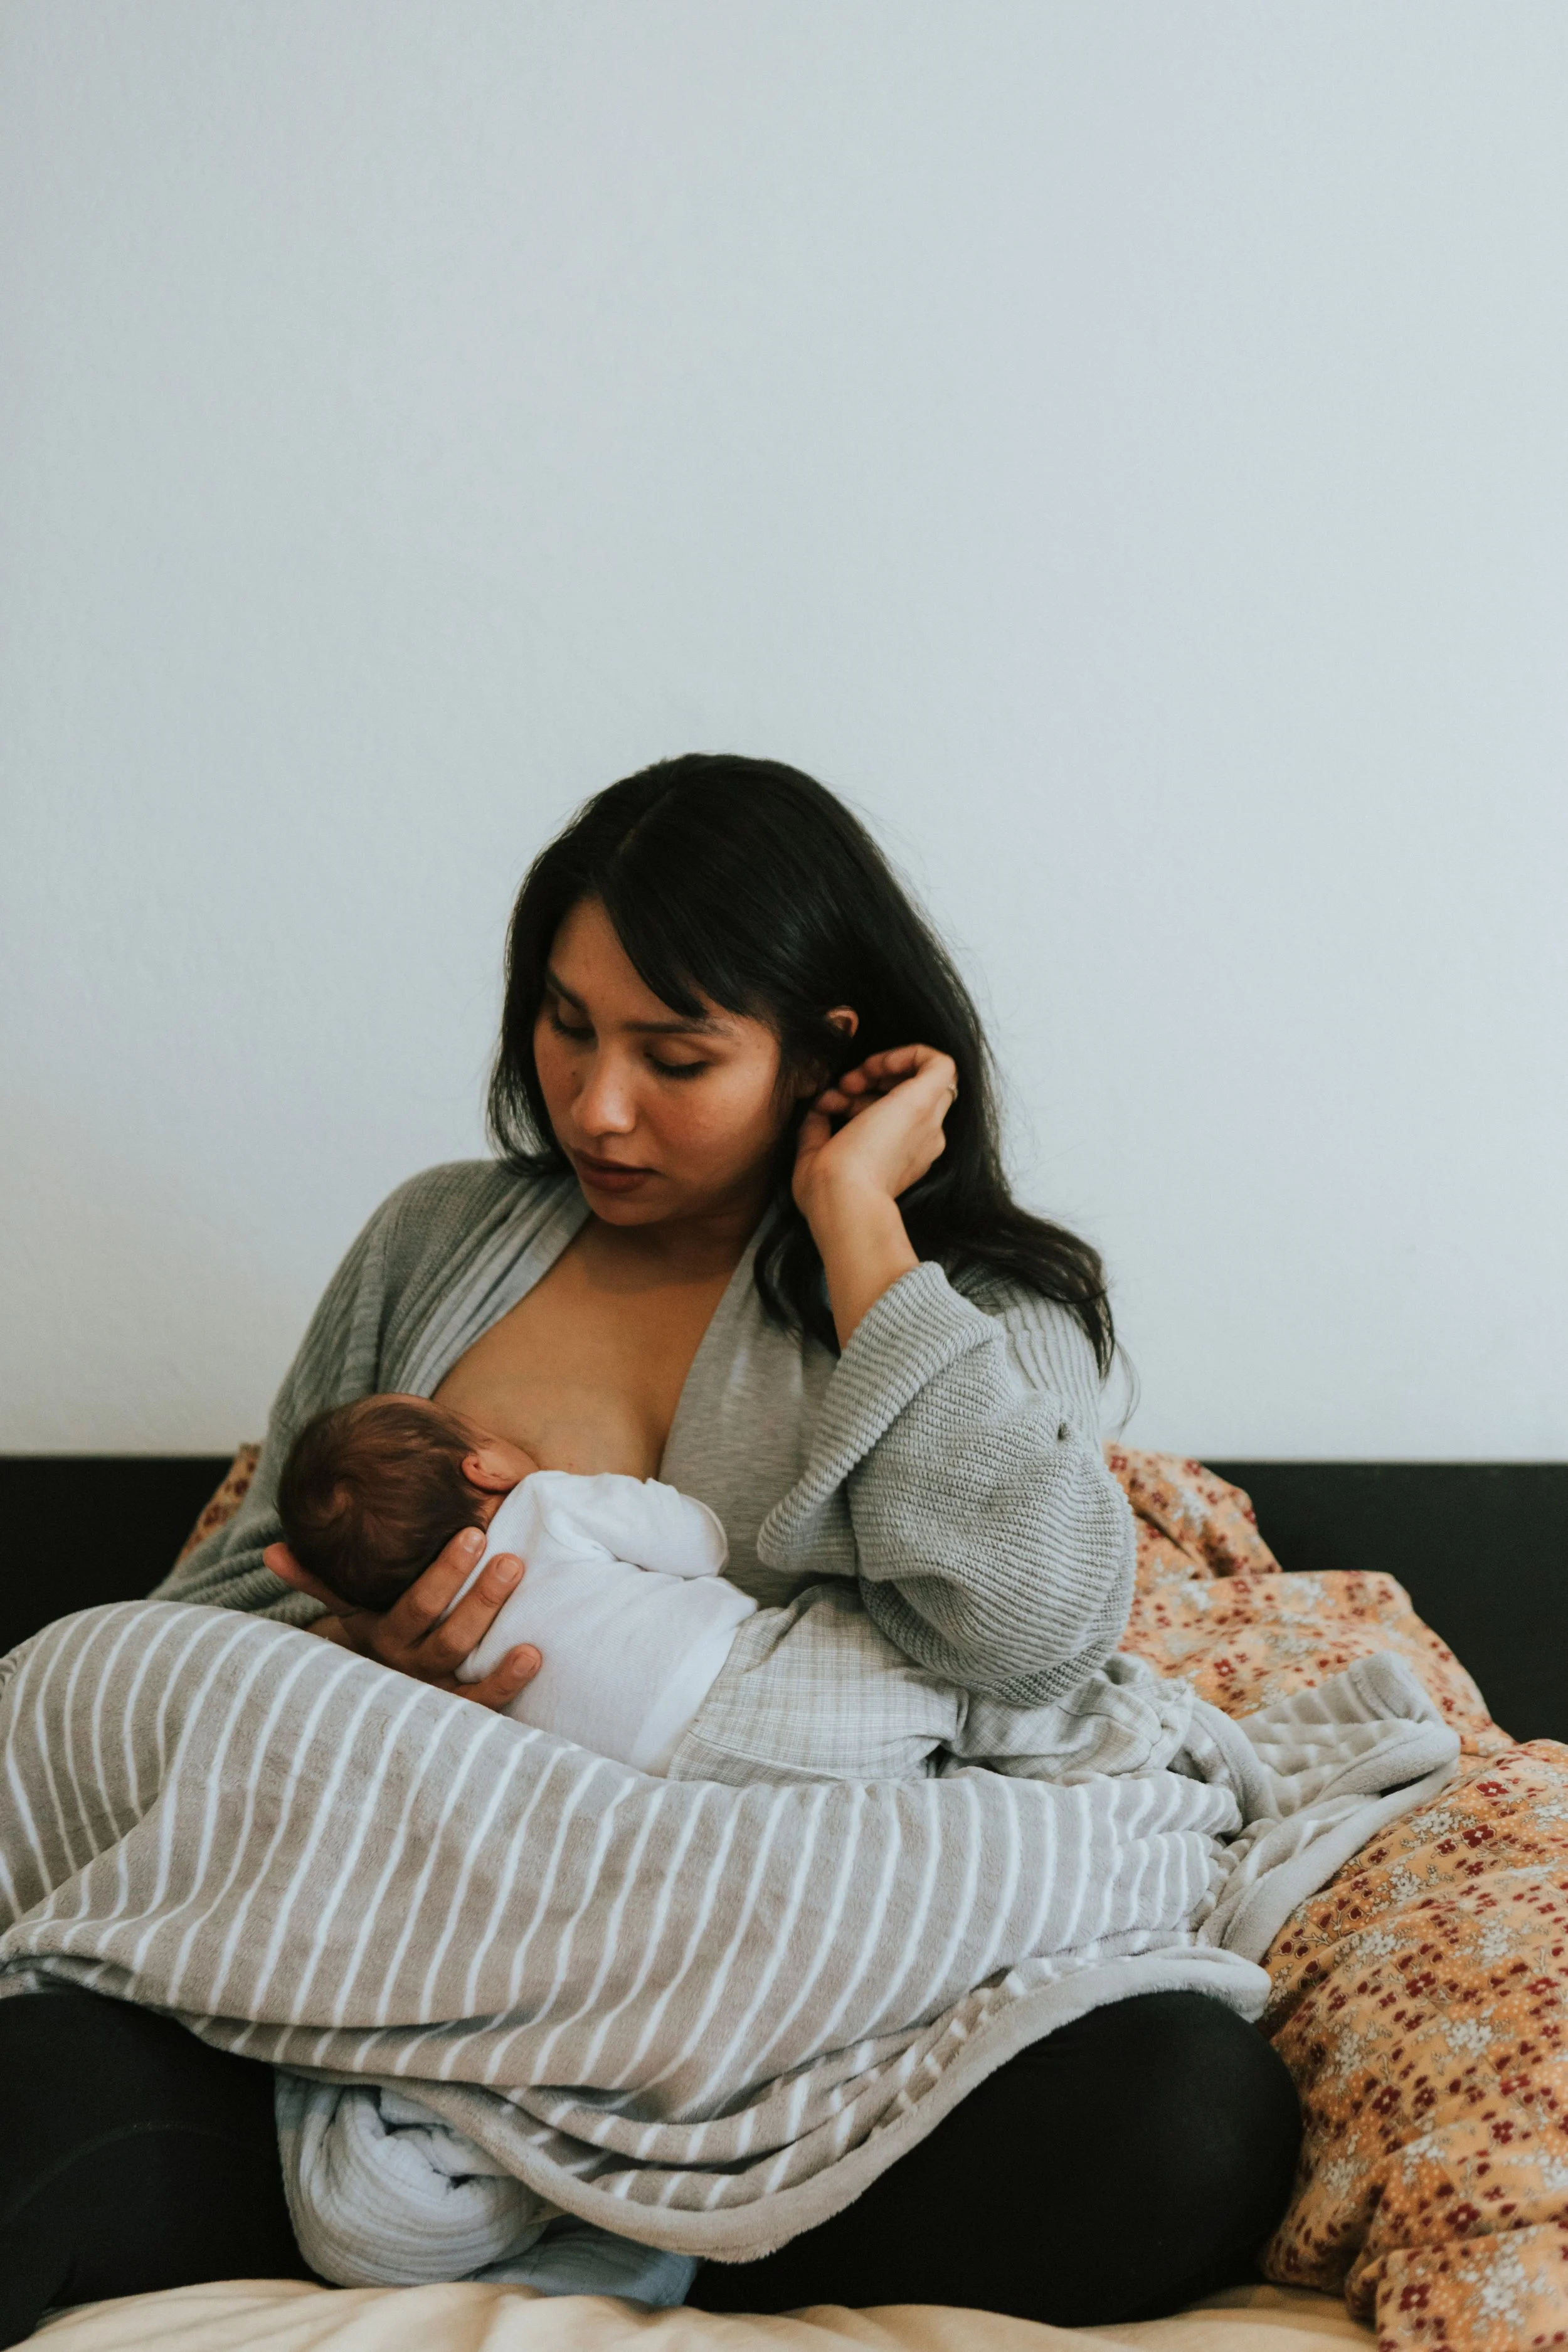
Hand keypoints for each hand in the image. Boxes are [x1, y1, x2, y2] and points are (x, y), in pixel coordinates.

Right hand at [263, 1527, 541, 1709]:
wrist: (373, 1697)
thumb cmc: (372, 1635)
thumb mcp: (348, 1608)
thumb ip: (315, 1579)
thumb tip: (273, 1551)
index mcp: (383, 1637)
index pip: (416, 1604)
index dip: (445, 1572)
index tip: (473, 1534)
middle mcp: (408, 1667)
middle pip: (448, 1635)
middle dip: (480, 1595)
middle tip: (511, 1557)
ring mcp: (435, 1692)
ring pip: (466, 1661)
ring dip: (495, 1626)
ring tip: (523, 1589)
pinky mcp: (459, 1715)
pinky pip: (484, 1703)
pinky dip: (508, 1680)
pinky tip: (534, 1653)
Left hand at [793, 1044, 958, 1222]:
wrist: (843, 1199)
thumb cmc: (828, 1193)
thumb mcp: (817, 1157)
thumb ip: (819, 1130)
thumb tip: (816, 1110)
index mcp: (904, 1156)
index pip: (895, 1114)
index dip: (863, 1098)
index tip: (833, 1103)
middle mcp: (924, 1140)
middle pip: (912, 1094)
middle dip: (874, 1082)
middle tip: (841, 1090)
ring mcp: (928, 1122)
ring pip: (925, 1078)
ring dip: (885, 1068)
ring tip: (848, 1084)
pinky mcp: (924, 1101)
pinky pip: (939, 1063)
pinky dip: (910, 1053)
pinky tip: (875, 1064)